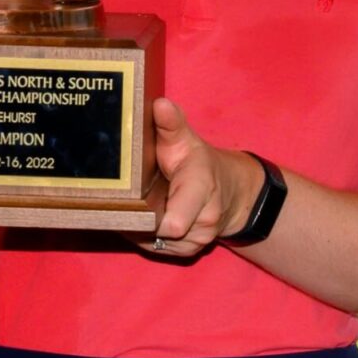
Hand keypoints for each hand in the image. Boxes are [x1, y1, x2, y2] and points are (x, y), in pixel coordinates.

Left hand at [134, 98, 259, 257]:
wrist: (231, 192)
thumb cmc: (200, 163)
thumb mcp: (187, 139)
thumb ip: (171, 124)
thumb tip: (160, 104)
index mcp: (201, 190)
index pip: (174, 222)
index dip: (149, 217)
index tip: (133, 199)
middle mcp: (203, 221)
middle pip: (157, 232)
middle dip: (139, 217)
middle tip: (126, 199)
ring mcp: (197, 241)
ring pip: (153, 242)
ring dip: (140, 227)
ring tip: (137, 205)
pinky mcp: (187, 253)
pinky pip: (156, 248)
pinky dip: (145, 235)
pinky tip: (142, 217)